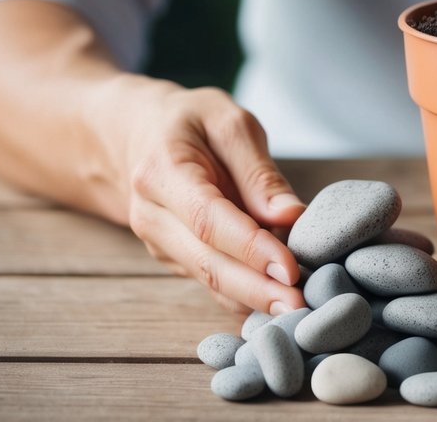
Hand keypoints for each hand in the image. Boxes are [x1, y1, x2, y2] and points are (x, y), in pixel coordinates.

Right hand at [98, 77, 308, 314]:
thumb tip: (291, 216)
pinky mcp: (174, 258)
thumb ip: (259, 172)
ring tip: (297, 312)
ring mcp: (159, 243)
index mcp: (162, 172)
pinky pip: (211, 282)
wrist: (137, 135)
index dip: (250, 247)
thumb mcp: (228, 123)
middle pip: (206, 262)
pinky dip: (243, 295)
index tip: (290, 268)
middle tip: (299, 306)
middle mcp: (152, 215)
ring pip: (208, 279)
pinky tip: (276, 306)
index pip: (208, 220)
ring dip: (252, 299)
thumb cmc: (190, 123)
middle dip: (255, 289)